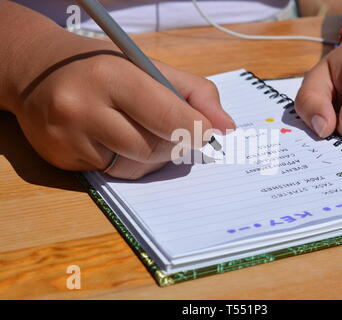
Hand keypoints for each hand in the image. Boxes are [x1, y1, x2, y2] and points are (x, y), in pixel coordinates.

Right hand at [12, 32, 234, 178]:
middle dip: (174, 143)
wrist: (39, 72)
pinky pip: (114, 174)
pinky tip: (117, 140)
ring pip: (135, 166)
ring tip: (142, 130)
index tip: (209, 132)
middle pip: (153, 148)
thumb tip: (226, 127)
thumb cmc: (104, 67)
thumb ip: (194, 93)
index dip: (197, 129)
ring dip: (152, 156)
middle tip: (174, 128)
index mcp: (110, 76)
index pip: (168, 115)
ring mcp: (67, 138)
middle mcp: (82, 108)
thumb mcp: (148, 65)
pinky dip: (128, 162)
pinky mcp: (60, 160)